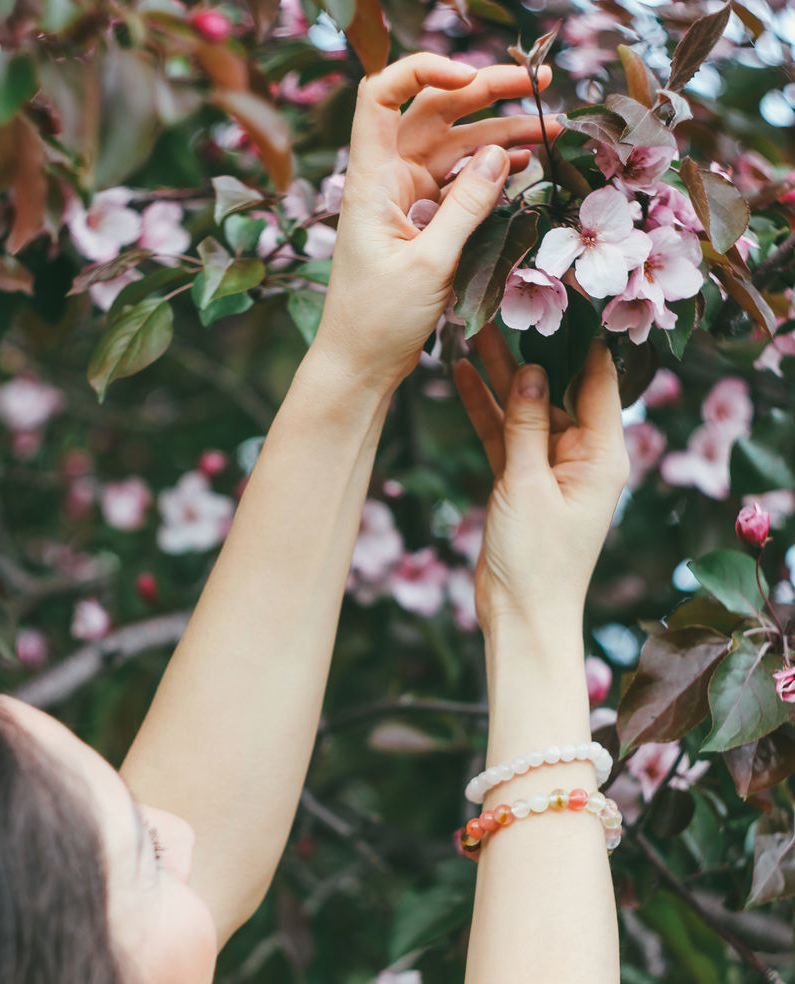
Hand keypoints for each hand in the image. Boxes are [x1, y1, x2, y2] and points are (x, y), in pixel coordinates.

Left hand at [314, 53, 561, 390]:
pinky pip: (460, 183)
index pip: (381, 95)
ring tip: (550, 128)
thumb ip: (466, 208)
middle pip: (435, 112)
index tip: (470, 76)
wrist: (360, 365)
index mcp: (371, 180)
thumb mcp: (429, 265)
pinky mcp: (423, 223)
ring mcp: (406, 200)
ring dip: (499, 133)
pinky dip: (490, 171)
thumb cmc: (378, 321)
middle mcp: (387, 180)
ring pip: (455, 147)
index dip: (422, 70)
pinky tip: (524, 165)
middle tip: (539, 85)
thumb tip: (500, 154)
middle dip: (486, 92)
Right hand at [453, 323, 629, 637]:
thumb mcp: (528, 485)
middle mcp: (581, 454)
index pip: (597, 379)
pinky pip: (504, 433)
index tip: (563, 290)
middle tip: (504, 298)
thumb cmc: (536, 560)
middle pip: (556, 387)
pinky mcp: (521, 480)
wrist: (520, 616)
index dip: (581, 335)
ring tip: (472, 325)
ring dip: (498, 374)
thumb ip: (526, 424)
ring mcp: (550, 466)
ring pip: (524, 407)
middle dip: (529, 347)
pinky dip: (485, 409)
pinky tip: (460, 373)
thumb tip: (529, 370)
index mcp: (602, 453)